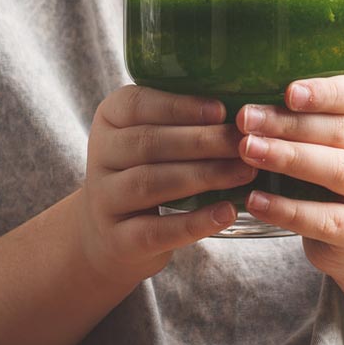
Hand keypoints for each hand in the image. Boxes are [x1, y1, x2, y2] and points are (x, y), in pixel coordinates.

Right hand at [78, 85, 257, 286]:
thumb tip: (242, 106)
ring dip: (203, 176)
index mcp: (109, 118)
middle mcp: (100, 155)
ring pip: (151, 183)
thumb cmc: (146, 169)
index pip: (136, 104)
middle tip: (242, 143)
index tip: (221, 110)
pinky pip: (156, 230)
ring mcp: (104, 200)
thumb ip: (183, 119)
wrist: (110, 232)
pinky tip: (227, 212)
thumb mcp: (151, 136)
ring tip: (244, 172)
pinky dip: (194, 222)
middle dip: (201, 142)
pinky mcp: (118, 240)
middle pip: (149, 143)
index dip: (179, 107)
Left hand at [236, 74, 343, 283]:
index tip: (288, 92)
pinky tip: (255, 200)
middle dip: (290, 124)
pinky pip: (325, 219)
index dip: (325, 93)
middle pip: (341, 131)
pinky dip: (288, 210)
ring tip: (248, 150)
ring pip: (338, 171)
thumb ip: (307, 113)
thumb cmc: (338, 165)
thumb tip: (251, 98)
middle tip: (246, 120)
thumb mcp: (334, 134)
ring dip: (289, 159)